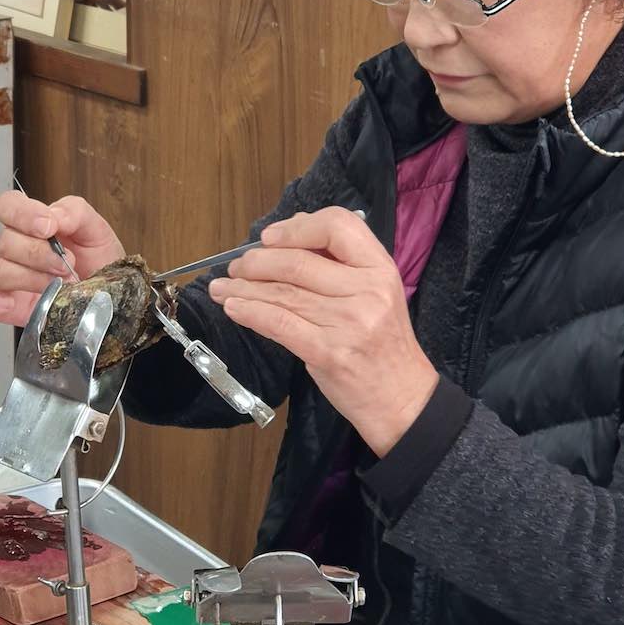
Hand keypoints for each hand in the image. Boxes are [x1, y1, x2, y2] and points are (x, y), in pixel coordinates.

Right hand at [0, 191, 124, 328]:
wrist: (110, 293)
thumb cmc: (98, 258)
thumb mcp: (95, 228)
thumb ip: (75, 212)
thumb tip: (55, 216)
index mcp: (31, 223)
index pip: (7, 206)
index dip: (23, 214)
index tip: (48, 227)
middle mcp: (16, 248)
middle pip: (6, 242)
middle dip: (40, 254)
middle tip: (67, 264)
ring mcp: (12, 279)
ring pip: (2, 272)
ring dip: (32, 279)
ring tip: (60, 286)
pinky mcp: (13, 308)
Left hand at [208, 208, 438, 455]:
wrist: (402, 399)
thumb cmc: (383, 344)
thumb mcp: (377, 293)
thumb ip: (341, 264)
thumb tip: (292, 230)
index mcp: (380, 269)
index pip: (338, 225)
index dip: (298, 227)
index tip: (269, 237)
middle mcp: (367, 291)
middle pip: (298, 262)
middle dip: (256, 262)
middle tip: (235, 267)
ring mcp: (348, 322)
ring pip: (282, 293)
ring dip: (243, 288)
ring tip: (221, 288)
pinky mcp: (328, 352)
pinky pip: (278, 324)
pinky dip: (250, 312)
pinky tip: (233, 308)